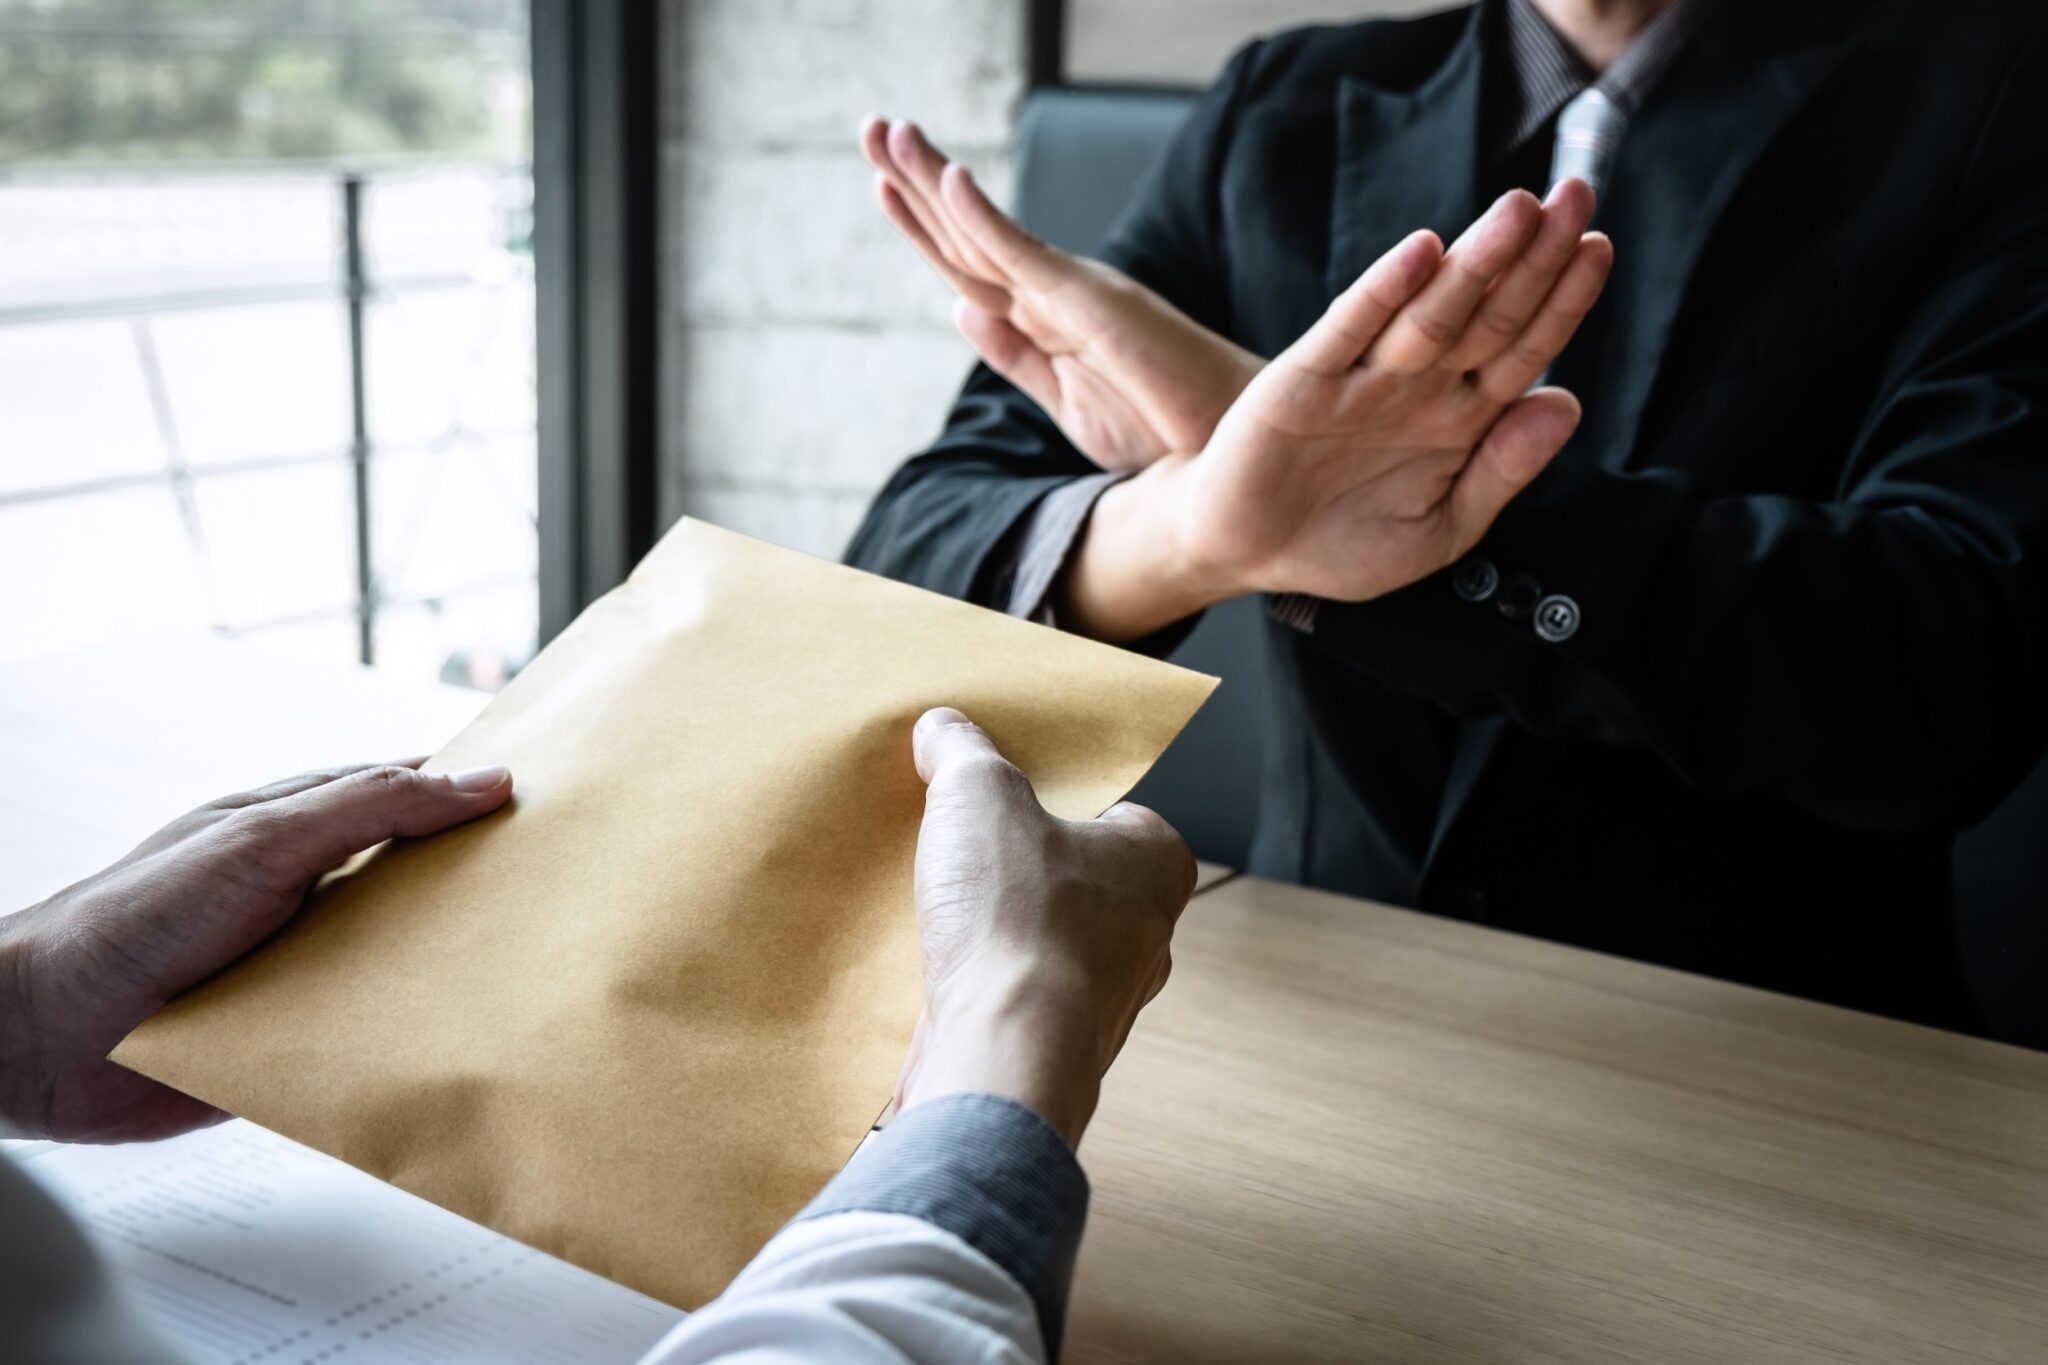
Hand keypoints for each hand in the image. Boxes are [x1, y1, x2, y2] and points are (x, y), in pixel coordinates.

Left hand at [0, 761, 513, 1142]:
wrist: (40, 1040)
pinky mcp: (298, 1037)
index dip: (477, 795)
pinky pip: (375, 1034)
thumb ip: (370, 807)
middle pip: (421, 882)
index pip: (411, 795)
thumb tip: (480, 781)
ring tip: (530, 971)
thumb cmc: (128, 921)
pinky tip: (458, 1039)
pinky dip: (412, 1037)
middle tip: (561, 896)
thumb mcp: (262, 842)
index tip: (552, 805)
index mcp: (301, 827)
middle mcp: (308, 892)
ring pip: (406, 961)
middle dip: (482, 889)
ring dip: (452, 969)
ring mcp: (304, 964)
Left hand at [861, 117, 1260, 470]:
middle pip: (968, 234)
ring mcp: (1074, 293)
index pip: (969, 263)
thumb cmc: (1162, 431)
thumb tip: (960, 307)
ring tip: (889, 130)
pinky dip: (986, 219)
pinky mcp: (1094, 305)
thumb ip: (1013, 354)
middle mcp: (1056, 292)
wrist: (1226, 457)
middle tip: (870, 127)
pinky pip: (1028, 258)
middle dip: (914, 181)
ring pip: (986, 234)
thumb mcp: (1063, 398)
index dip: (921, 222)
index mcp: (1046, 315)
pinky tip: (949, 180)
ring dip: (933, 181)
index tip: (880, 181)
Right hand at [895, 708, 1193, 1146]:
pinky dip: (978, 986)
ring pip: (1044, 946)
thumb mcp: (978, 794)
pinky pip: (1012, 1000)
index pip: (1115, 813)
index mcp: (1156, 866)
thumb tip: (942, 728)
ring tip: (938, 912)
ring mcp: (1102, 1001)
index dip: (1056, 801)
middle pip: (1076, 881)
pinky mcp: (1051, 1049)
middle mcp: (1146, 938)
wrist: (1000, 1056)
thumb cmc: (1019, 922)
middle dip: (1019, 867)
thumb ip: (962, 751)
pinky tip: (931, 972)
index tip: (1006, 795)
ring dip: (993, 932)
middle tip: (964, 848)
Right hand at [1064, 181, 1613, 639]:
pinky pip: (1349, 330)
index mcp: (1460, 417)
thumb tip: (1566, 404)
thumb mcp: (1441, 531)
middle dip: (1534, 256)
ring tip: (1519, 211)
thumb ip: (1503, 472)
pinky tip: (1421, 254)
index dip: (1563, 301)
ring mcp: (1361, 377)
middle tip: (1575, 196)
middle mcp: (1418, 385)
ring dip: (1475, 261)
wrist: (1248, 557)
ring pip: (1430, 311)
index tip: (1598, 250)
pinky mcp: (1301, 381)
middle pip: (1488, 313)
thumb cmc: (1343, 544)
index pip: (1524, 347)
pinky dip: (1383, 291)